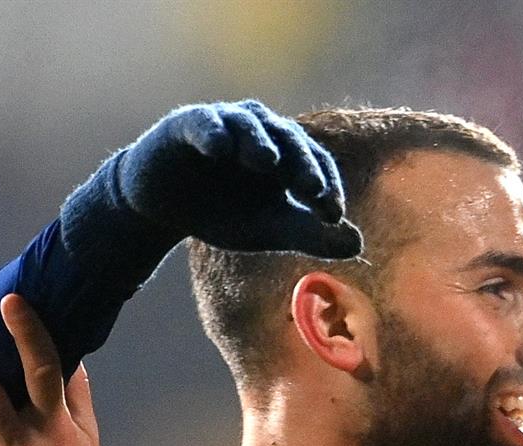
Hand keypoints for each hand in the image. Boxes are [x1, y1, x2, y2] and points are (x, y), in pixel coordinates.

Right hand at [113, 100, 361, 257]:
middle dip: (302, 164)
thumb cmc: (225, 213)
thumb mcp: (269, 230)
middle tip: (312, 190)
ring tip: (267, 162)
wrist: (165, 209)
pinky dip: (213, 133)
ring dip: (259, 141)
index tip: (333, 216)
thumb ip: (310, 235)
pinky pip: (205, 123)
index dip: (328, 187)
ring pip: (250, 125)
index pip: (317, 164)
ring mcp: (226, 122)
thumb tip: (358, 246)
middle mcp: (262, 132)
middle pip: (290, 139)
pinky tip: (219, 149)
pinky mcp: (188, 123)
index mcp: (288, 155)